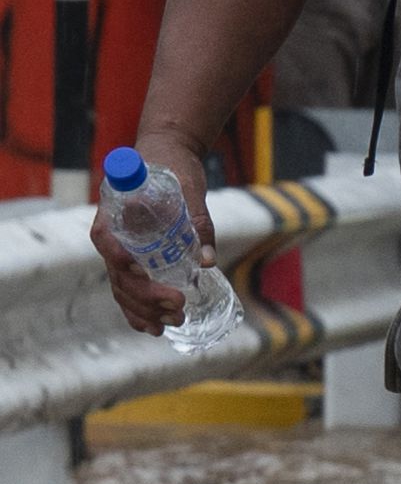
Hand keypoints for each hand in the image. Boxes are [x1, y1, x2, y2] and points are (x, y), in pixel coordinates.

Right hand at [91, 129, 213, 337]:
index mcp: (114, 216)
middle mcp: (111, 237)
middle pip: (118, 276)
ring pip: (122, 289)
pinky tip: (152, 328)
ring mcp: (119, 251)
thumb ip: (197, 222)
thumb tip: (207, 261)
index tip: (150, 277)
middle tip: (179, 306)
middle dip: (146, 297)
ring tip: (172, 323)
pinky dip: (138, 310)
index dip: (125, 265)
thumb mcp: (188, 189)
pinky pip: (128, 289)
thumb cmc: (172, 168)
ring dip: (143, 311)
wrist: (165, 156)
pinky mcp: (132, 258)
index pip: (110, 246)